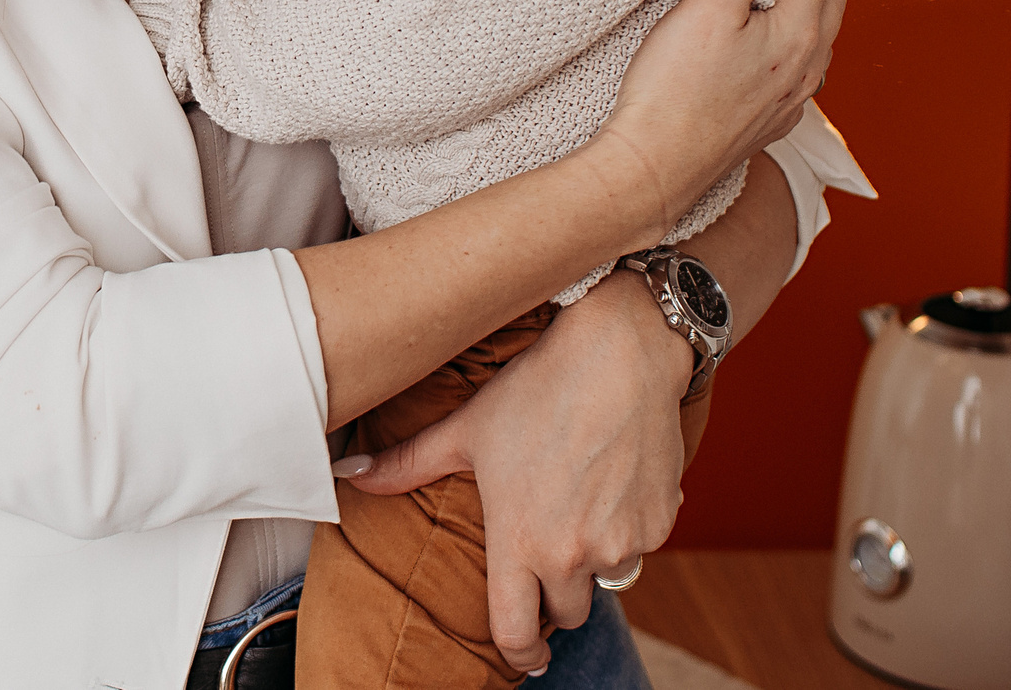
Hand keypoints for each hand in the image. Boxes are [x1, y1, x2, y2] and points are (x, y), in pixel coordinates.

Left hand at [336, 269, 691, 674]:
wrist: (619, 353)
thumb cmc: (536, 388)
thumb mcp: (466, 429)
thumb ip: (407, 465)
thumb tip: (349, 475)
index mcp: (520, 542)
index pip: (515, 635)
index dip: (518, 655)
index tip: (524, 657)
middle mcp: (574, 555)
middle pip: (566, 612)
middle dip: (554, 592)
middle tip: (545, 547)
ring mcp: (623, 542)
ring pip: (605, 578)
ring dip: (591, 558)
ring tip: (577, 501)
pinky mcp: (661, 524)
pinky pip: (641, 546)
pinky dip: (626, 528)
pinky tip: (611, 481)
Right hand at [588, 0, 843, 245]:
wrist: (655, 168)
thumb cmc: (675, 91)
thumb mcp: (706, 7)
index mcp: (801, 33)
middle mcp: (808, 68)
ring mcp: (792, 99)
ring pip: (815, 35)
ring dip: (795, 7)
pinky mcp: (770, 121)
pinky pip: (794, 71)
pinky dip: (781, 46)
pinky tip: (743, 48)